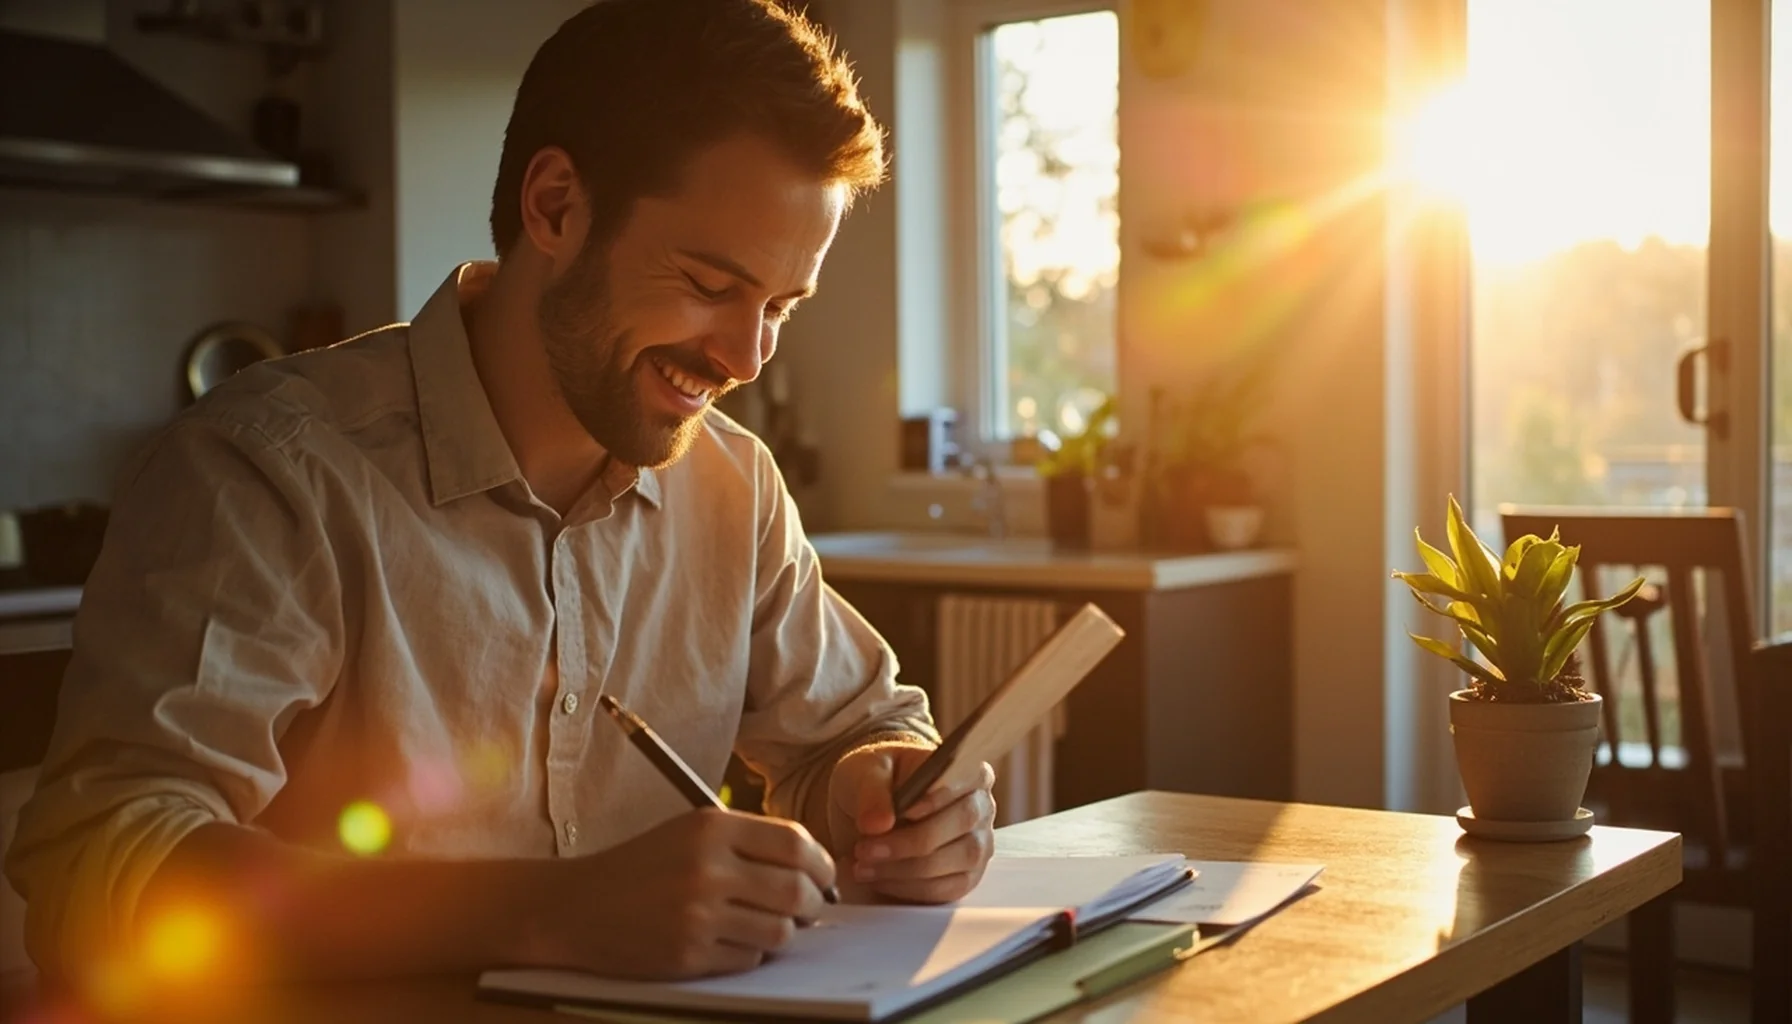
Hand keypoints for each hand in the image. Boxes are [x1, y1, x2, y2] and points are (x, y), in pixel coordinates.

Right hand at [533, 809, 834, 978]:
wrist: (576, 906)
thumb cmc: (643, 867)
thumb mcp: (691, 833)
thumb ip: (750, 843)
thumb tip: (815, 872)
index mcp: (711, 827)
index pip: (795, 844)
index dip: (822, 865)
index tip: (824, 877)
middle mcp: (706, 868)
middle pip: (797, 891)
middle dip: (813, 904)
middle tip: (808, 908)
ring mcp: (696, 914)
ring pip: (779, 931)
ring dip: (782, 932)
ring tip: (764, 924)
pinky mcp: (687, 955)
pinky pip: (749, 959)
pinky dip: (749, 953)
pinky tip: (728, 940)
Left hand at [826, 743, 995, 903]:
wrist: (872, 811)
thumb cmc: (876, 781)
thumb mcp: (865, 771)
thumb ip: (872, 791)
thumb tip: (878, 824)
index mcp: (965, 769)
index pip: (968, 778)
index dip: (940, 796)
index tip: (905, 811)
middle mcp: (980, 806)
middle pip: (962, 823)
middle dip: (911, 841)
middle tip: (866, 848)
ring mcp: (977, 844)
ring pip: (956, 861)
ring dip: (905, 869)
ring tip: (864, 866)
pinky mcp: (965, 877)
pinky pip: (947, 890)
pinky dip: (909, 889)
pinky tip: (879, 880)